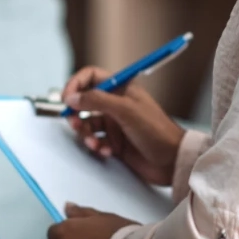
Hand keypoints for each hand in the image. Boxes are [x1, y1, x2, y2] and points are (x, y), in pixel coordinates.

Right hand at [62, 67, 185, 185]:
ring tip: (95, 144)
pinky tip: (107, 151)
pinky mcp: (115, 142)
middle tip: (75, 123)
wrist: (172, 161)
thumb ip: (97, 100)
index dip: (76, 84)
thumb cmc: (156, 130)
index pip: (91, 77)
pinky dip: (97, 146)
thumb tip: (72, 97)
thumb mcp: (126, 110)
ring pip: (87, 124)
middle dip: (76, 113)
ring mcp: (115, 123)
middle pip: (84, 102)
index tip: (67, 98)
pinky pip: (95, 141)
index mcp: (121, 88)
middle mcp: (116, 104)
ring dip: (86, 134)